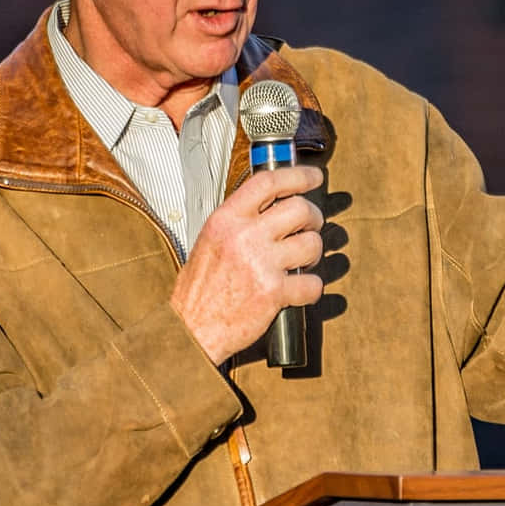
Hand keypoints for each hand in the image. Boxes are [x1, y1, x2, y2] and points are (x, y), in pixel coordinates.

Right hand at [171, 166, 324, 362]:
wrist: (190, 329)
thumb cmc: (199, 289)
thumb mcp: (210, 240)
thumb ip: (239, 220)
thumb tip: (274, 205)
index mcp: (226, 219)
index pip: (269, 182)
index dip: (298, 176)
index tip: (314, 177)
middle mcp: (244, 236)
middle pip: (300, 209)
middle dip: (313, 218)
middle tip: (310, 228)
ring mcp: (261, 264)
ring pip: (312, 244)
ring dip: (314, 253)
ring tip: (301, 261)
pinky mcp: (274, 292)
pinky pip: (313, 283)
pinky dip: (311, 288)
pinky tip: (298, 290)